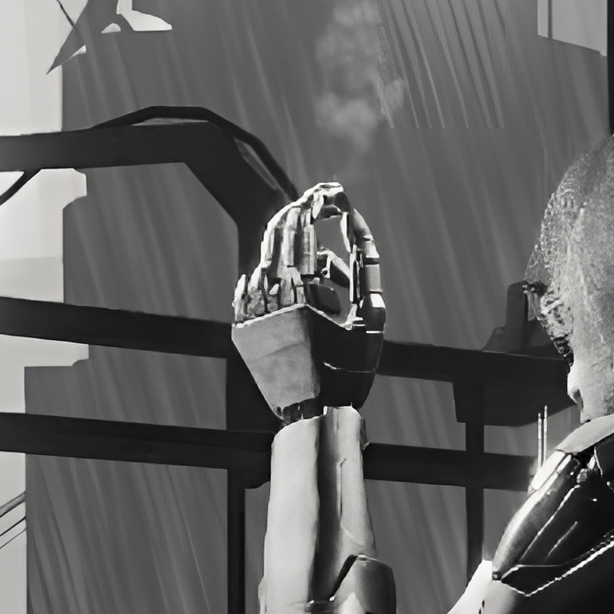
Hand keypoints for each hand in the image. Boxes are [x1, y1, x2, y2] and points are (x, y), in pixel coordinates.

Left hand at [234, 184, 385, 407]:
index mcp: (307, 299)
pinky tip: (261, 270)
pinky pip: (245, 296)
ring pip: (261, 267)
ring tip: (285, 227)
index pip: (306, 242)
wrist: (316, 415)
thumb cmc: (352, 369)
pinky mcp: (243, 335)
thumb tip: (354, 229)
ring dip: (274, 246)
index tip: (321, 198)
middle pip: (280, 248)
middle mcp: (276, 304)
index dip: (313, 215)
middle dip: (293, 222)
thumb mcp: (370, 320)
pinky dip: (255, 280)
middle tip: (302, 203)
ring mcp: (256, 319)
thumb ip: (365, 272)